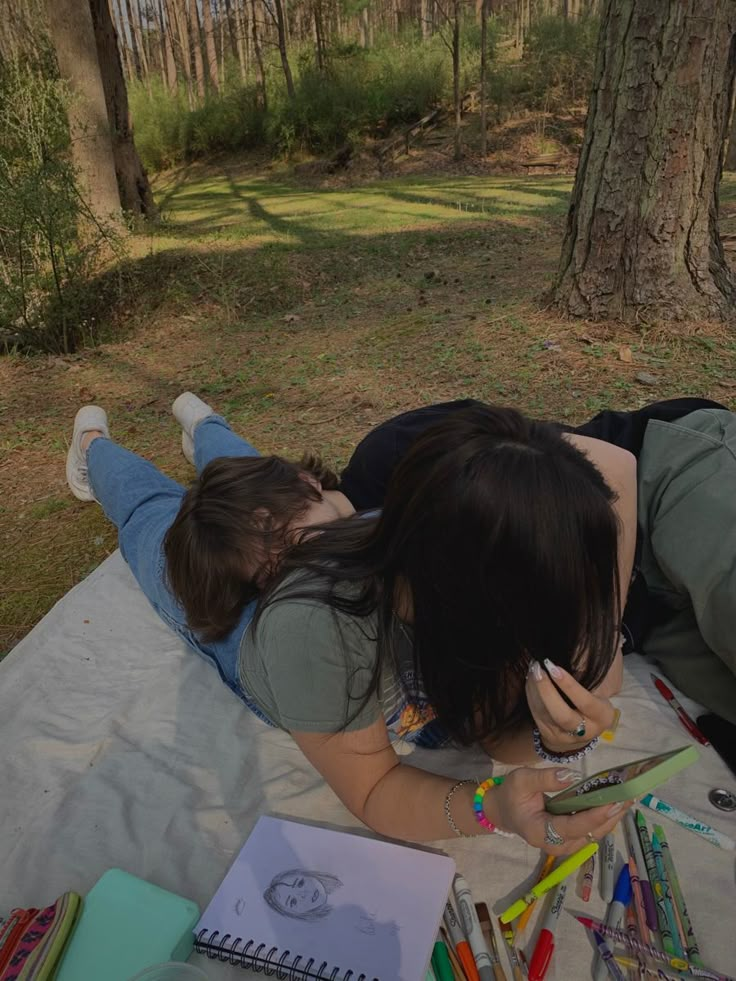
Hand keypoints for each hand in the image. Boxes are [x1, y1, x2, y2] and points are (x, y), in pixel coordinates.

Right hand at [484, 766, 631, 855]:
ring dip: (612, 817)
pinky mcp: (572, 840)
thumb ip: (545, 778)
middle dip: (611, 815)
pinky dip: (606, 817)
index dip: (594, 815)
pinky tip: (617, 802)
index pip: (573, 826)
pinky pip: (593, 830)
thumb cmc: (511, 795)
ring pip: (595, 834)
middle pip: (590, 833)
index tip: (613, 801)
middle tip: (629, 795)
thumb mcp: (521, 780)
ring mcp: (566, 845)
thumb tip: (571, 776)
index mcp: (541, 832)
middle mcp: (557, 845)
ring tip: (629, 797)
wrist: (505, 812)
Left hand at [526, 658, 616, 754]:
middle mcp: (585, 731)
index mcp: (601, 717)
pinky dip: (531, 694)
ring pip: (544, 714)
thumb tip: (568, 656)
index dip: (569, 686)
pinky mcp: (547, 735)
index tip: (555, 668)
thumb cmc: (593, 701)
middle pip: (561, 715)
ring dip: (535, 689)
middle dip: (546, 691)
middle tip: (538, 668)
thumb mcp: (598, 692)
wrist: (584, 729)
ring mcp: (564, 736)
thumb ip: (586, 678)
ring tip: (533, 669)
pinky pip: (536, 713)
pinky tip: (531, 679)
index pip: (585, 702)